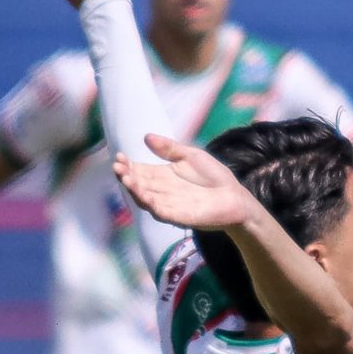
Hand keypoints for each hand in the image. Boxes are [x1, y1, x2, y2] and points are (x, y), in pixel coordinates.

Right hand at [114, 133, 259, 229]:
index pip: (140, 171)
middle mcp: (162, 191)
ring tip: (125, 178)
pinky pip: (160, 212)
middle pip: (138, 184)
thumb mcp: (190, 156)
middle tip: (118, 166)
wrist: (235, 197)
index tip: (119, 156)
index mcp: (163, 176)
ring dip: (133, 189)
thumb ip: (169, 148)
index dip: (128, 165)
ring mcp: (169, 205)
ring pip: (145, 199)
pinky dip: (150, 204)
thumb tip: (146, 136)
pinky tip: (143, 194)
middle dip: (126, 175)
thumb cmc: (214, 177)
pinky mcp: (179, 217)